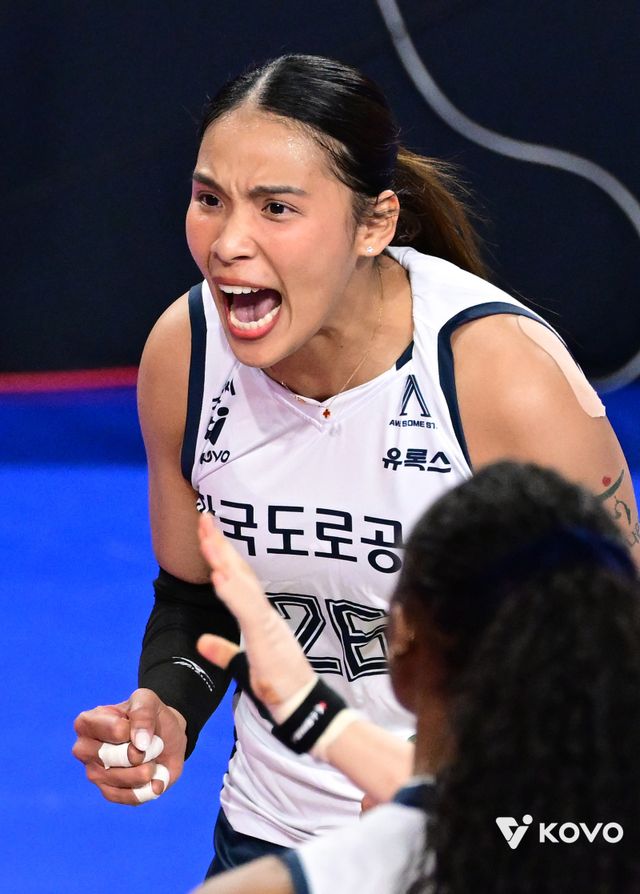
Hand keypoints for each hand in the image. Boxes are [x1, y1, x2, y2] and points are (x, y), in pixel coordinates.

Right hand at [72, 688, 186, 804]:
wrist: (166, 738)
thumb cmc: (151, 715)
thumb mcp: (148, 701)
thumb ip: (143, 713)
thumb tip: (138, 744)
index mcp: (87, 722)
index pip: (115, 731)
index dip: (135, 729)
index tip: (139, 724)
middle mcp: (84, 749)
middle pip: (114, 757)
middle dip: (141, 751)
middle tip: (147, 744)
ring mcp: (94, 773)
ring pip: (123, 778)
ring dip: (148, 769)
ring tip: (151, 759)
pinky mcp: (109, 792)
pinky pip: (130, 797)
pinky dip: (149, 788)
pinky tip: (154, 778)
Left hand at [197, 514, 314, 715]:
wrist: (302, 707)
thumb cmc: (279, 687)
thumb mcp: (243, 666)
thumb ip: (224, 652)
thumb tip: (202, 641)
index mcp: (258, 617)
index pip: (238, 579)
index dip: (223, 555)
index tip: (208, 532)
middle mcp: (263, 614)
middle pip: (239, 572)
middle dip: (220, 545)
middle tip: (204, 517)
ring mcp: (266, 623)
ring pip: (242, 584)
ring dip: (223, 560)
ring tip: (207, 537)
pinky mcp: (267, 637)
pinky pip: (247, 610)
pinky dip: (233, 592)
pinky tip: (219, 576)